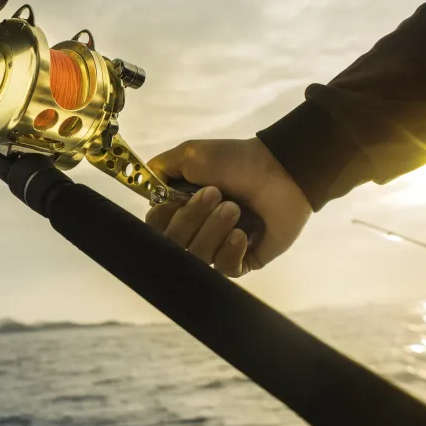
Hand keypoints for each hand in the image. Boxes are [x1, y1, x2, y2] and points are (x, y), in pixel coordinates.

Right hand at [145, 138, 312, 276]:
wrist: (281, 170)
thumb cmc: (236, 160)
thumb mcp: (189, 155)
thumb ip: (159, 170)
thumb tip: (144, 187)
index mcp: (180, 209)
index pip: (155, 229)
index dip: (166, 218)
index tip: (178, 198)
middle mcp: (195, 231)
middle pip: (173, 246)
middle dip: (192, 219)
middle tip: (217, 194)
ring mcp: (218, 248)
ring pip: (198, 258)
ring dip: (214, 230)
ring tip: (236, 210)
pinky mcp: (242, 261)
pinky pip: (224, 270)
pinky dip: (231, 251)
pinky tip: (243, 235)